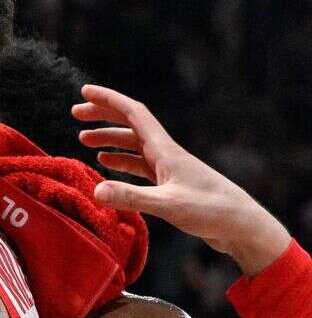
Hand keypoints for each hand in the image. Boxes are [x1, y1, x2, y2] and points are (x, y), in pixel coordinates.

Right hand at [74, 84, 290, 275]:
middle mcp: (165, 153)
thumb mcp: (168, 205)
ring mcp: (168, 168)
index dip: (108, 100)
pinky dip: (120, 161)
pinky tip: (107, 165)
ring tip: (83, 140)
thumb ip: (131, 197)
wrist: (242, 226)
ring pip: (132, 145)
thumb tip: (95, 191)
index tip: (84, 92)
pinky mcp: (170, 184)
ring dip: (109, 139)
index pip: (133, 114)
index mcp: (165, 150)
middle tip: (75, 113)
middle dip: (103, 115)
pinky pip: (139, 165)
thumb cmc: (211, 212)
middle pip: (130, 124)